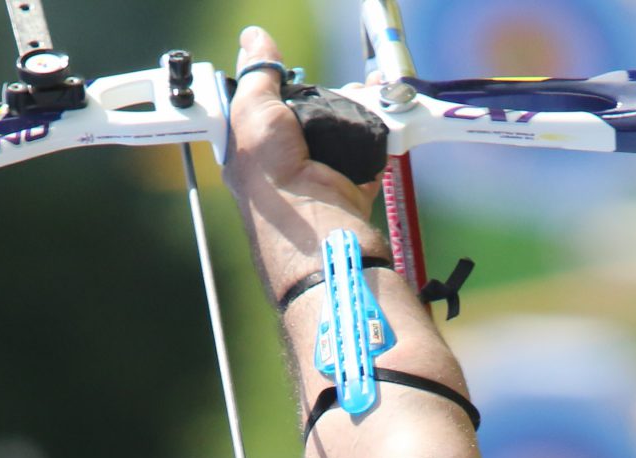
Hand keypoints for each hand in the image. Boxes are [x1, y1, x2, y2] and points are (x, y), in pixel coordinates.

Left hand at [224, 26, 377, 289]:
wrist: (319, 240)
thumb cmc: (275, 186)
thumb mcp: (254, 116)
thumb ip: (258, 76)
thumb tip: (255, 40)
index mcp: (250, 153)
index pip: (262, 108)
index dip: (280, 84)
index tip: (295, 68)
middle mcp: (281, 168)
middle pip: (307, 119)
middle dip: (330, 95)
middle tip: (350, 81)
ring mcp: (315, 183)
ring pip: (338, 136)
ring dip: (358, 112)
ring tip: (375, 93)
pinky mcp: (346, 195)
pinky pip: (364, 161)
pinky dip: (377, 142)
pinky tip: (385, 123)